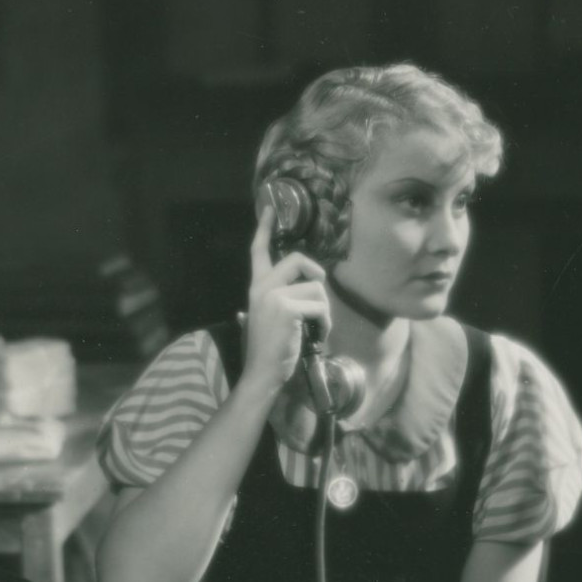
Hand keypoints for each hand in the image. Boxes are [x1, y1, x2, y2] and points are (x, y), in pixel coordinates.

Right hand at [241, 206, 331, 397]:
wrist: (262, 372)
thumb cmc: (270, 349)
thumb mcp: (268, 317)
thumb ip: (279, 298)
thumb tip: (308, 288)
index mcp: (257, 286)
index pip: (259, 251)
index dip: (265, 228)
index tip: (270, 208)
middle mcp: (262, 286)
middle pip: (298, 259)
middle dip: (317, 274)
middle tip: (318, 293)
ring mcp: (274, 296)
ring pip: (316, 287)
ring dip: (323, 310)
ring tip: (314, 328)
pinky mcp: (287, 308)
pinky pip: (320, 305)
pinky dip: (325, 323)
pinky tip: (316, 336)